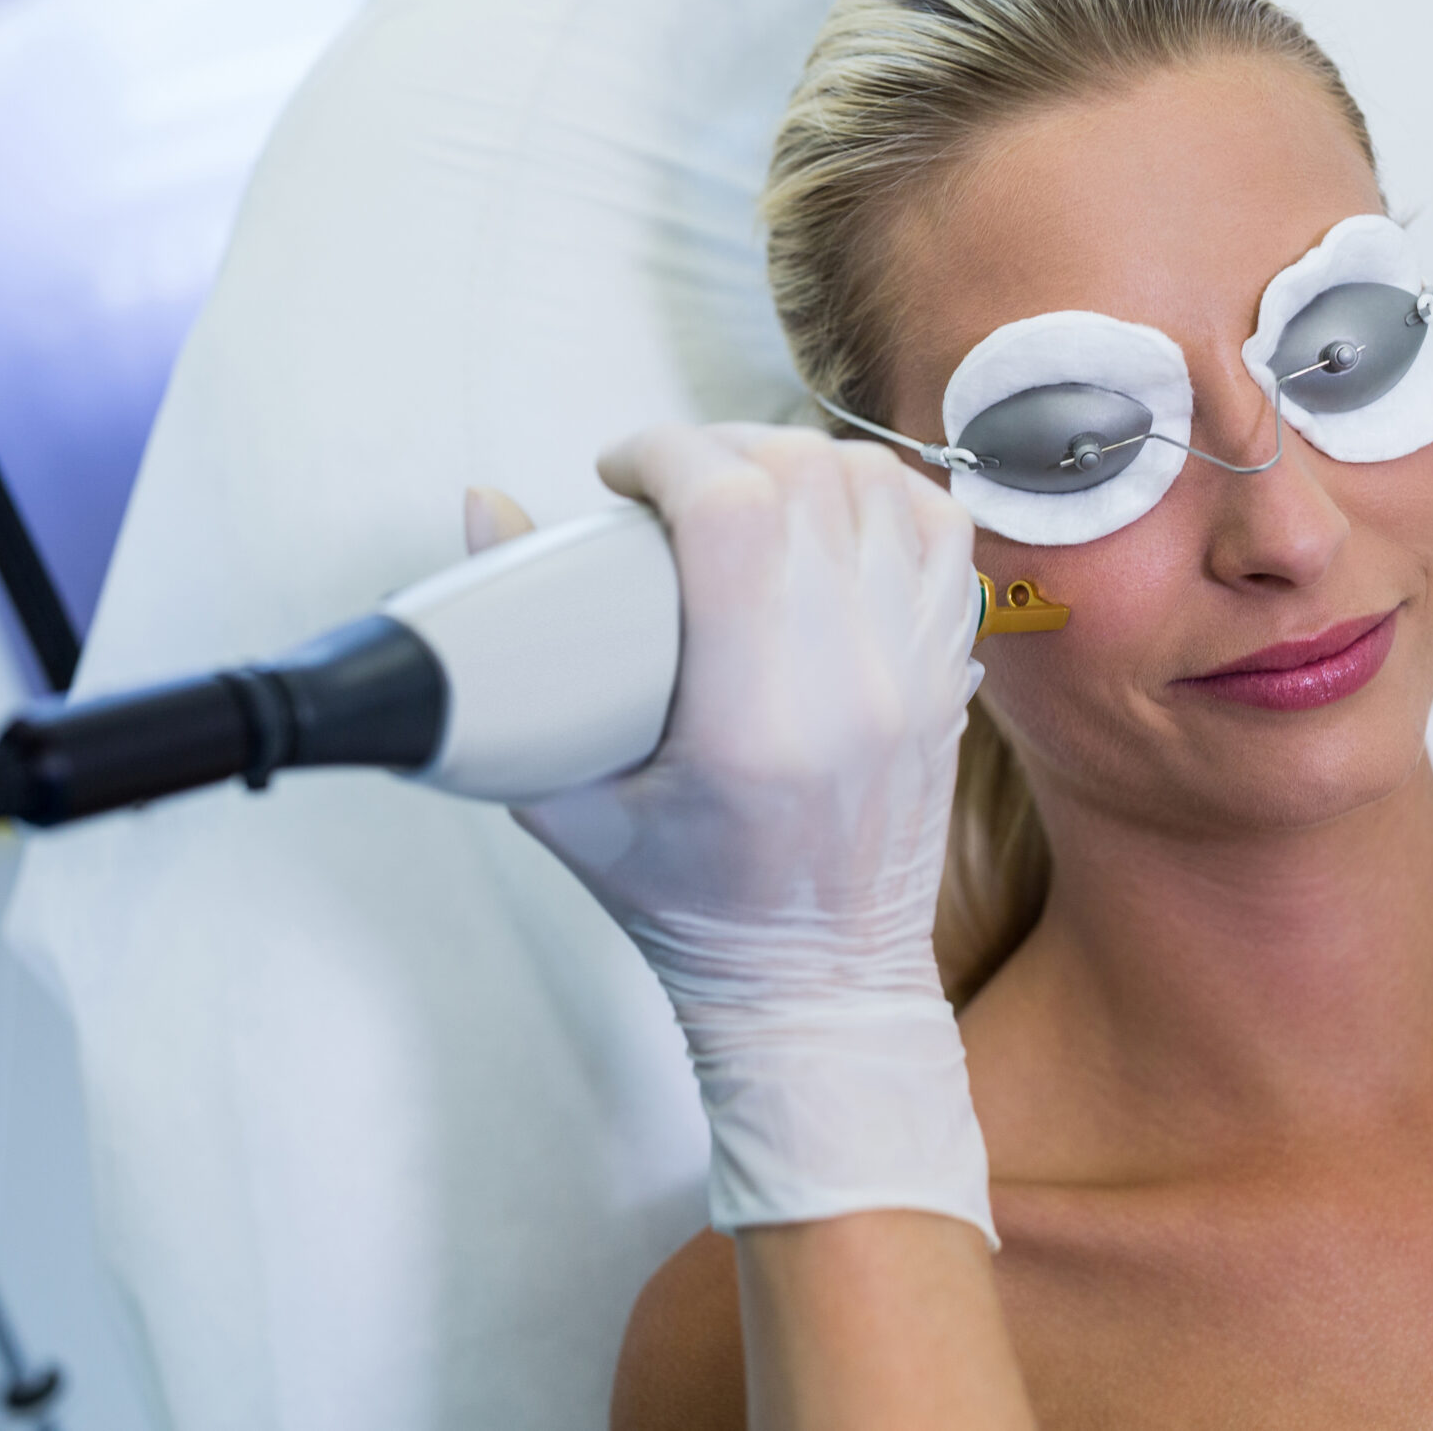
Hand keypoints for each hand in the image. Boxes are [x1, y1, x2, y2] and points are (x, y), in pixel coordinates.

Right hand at [475, 426, 993, 1241]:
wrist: (818, 986)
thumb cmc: (687, 908)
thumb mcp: (567, 801)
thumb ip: (501, 666)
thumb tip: (483, 506)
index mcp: (752, 722)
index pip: (735, 514)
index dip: (667, 453)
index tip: (621, 469)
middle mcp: (852, 686)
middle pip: (804, 480)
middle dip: (720, 446)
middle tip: (667, 479)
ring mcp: (915, 676)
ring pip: (879, 488)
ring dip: (800, 457)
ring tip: (740, 483)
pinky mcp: (949, 673)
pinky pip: (941, 530)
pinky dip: (883, 491)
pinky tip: (827, 504)